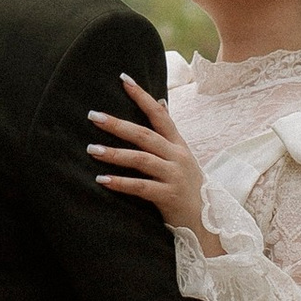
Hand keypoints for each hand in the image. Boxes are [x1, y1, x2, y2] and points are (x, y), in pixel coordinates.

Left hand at [86, 75, 213, 242]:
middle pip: (145, 135)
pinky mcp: (168, 196)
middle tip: (93, 115)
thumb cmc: (189, 187)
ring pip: (141, 160)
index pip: (160, 115)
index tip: (124, 79)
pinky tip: (102, 179)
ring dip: (115, 153)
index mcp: (178, 145)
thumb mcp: (183, 156)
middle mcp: (177, 157)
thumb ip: (169, 133)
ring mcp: (174, 176)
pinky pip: (141, 187)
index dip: (142, 97)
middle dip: (118, 124)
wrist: (208, 221)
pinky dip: (121, 183)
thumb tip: (161, 102)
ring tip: (92, 149)